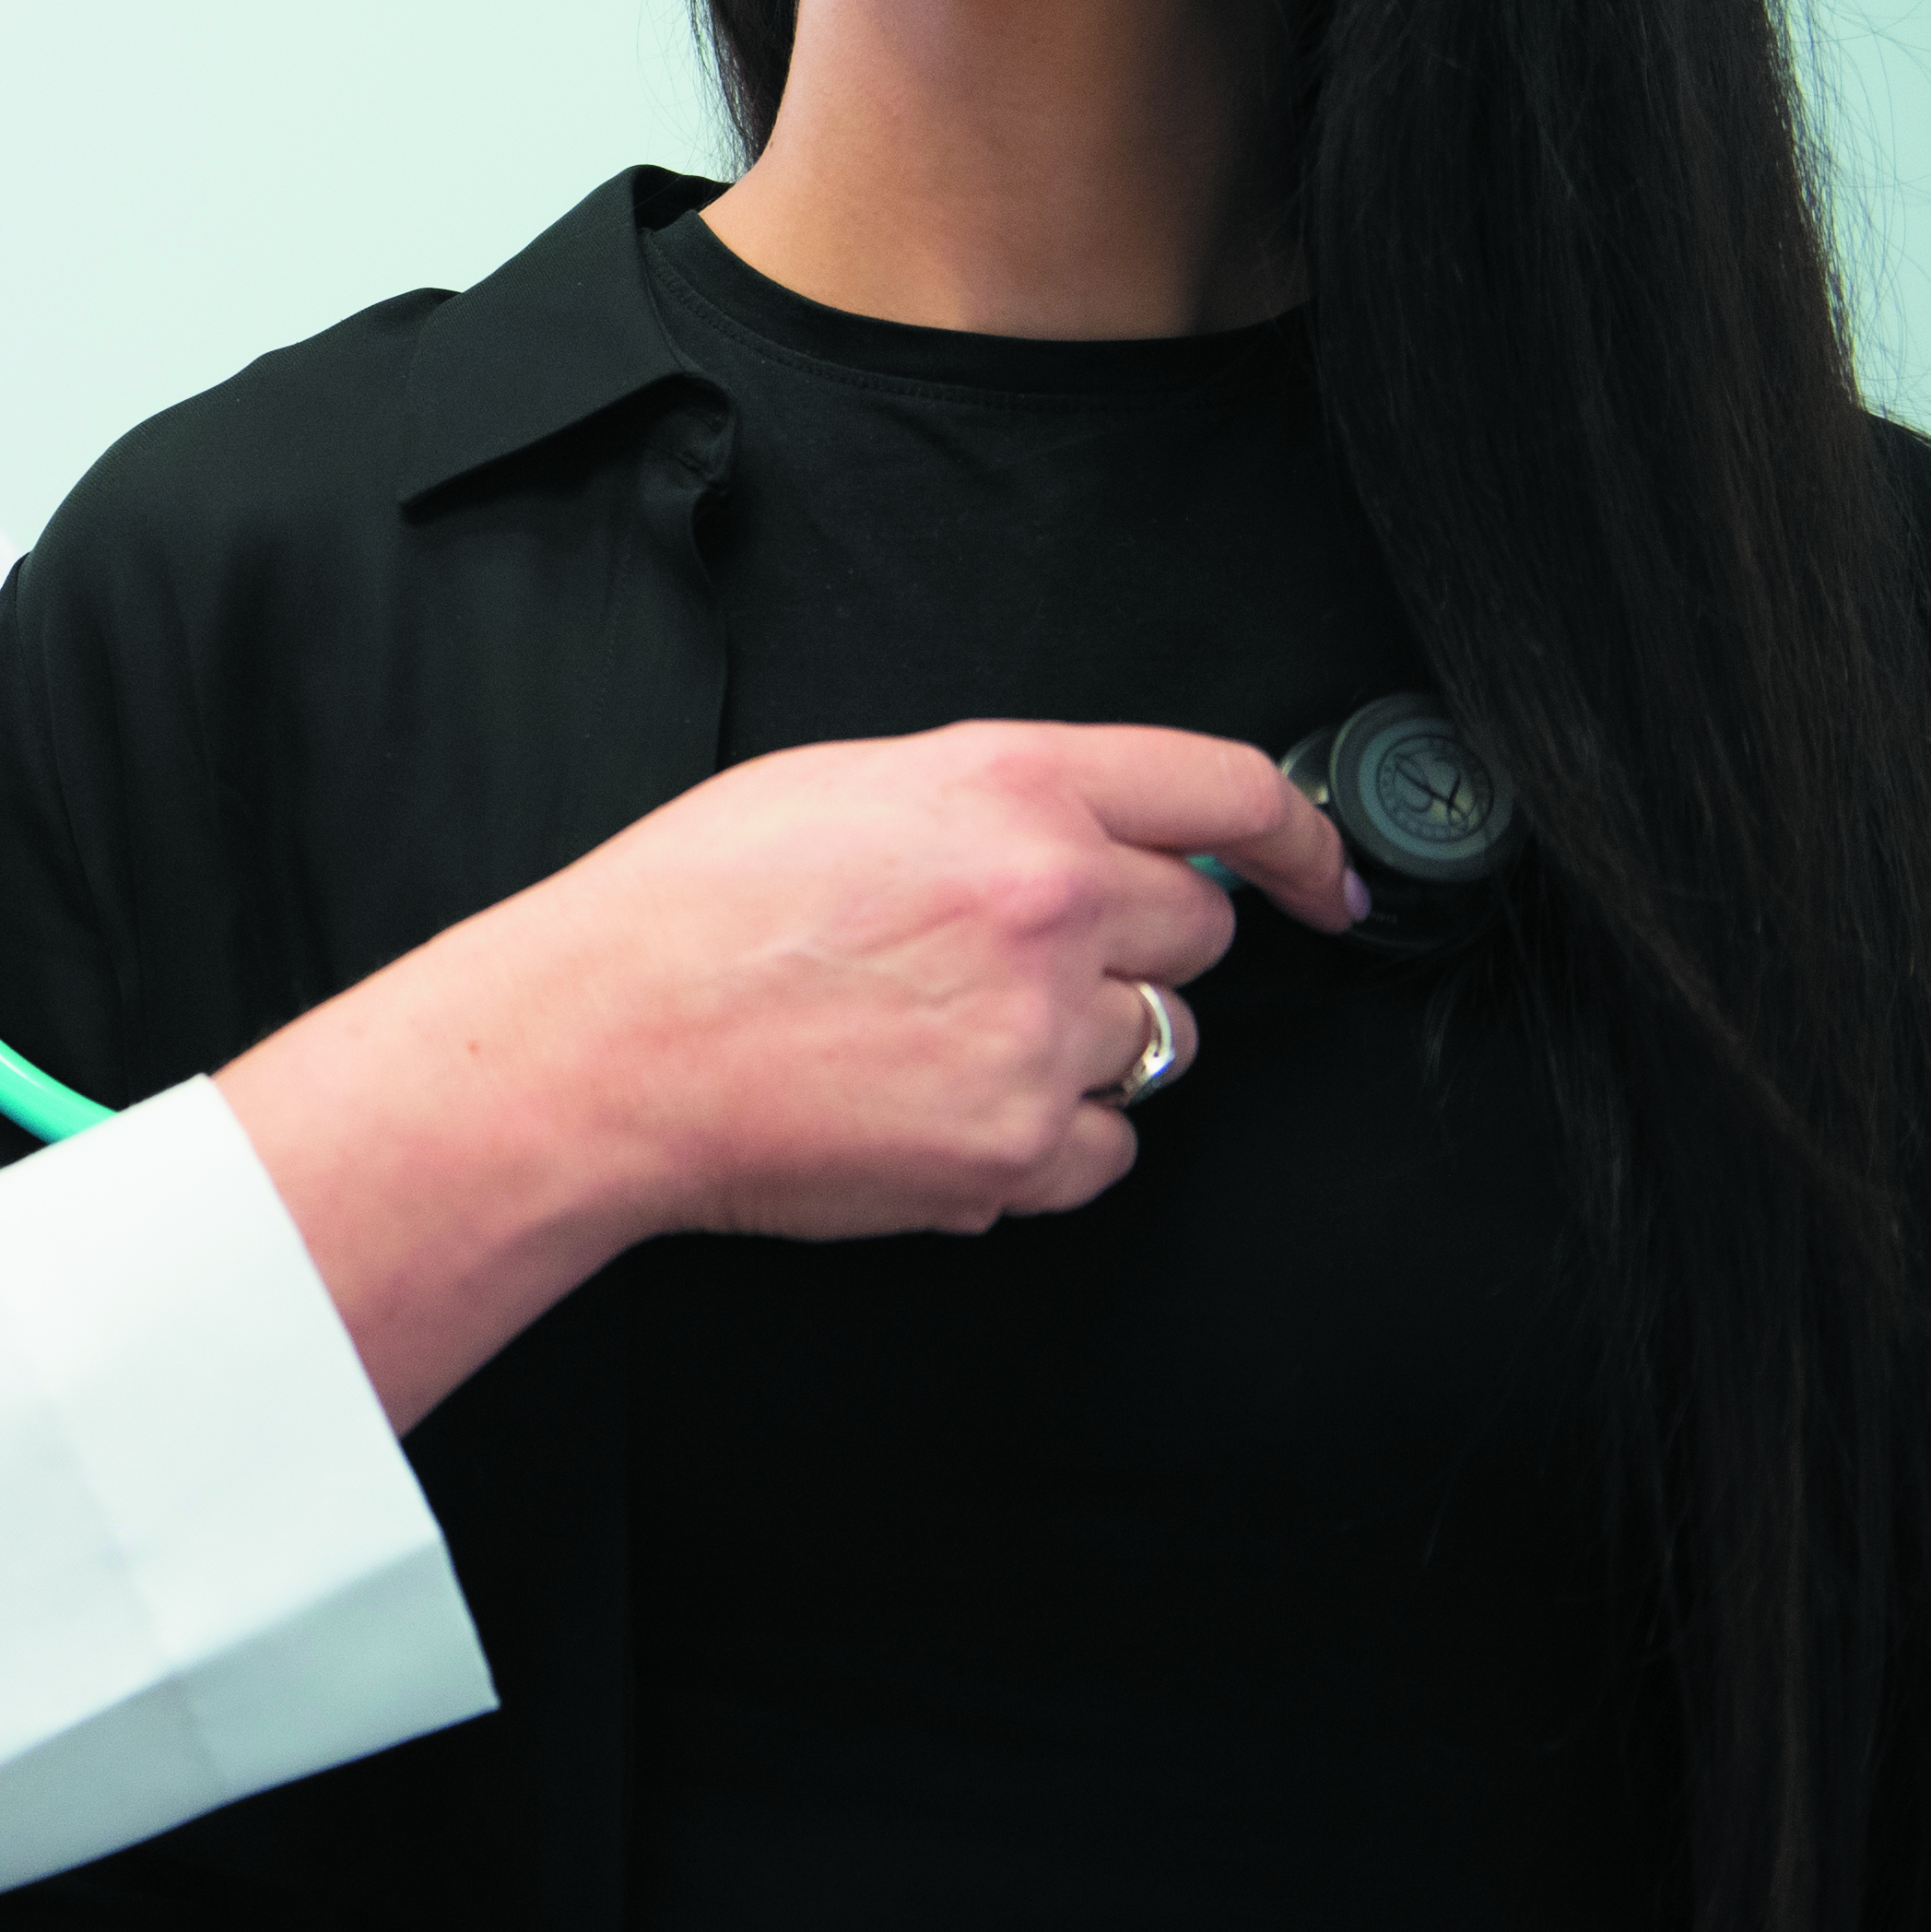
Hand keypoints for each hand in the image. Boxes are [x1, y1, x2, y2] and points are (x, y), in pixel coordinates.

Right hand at [216, 723, 1357, 1428]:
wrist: (605, 1044)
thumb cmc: (692, 909)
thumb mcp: (848, 782)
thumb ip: (995, 796)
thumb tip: (1107, 831)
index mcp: (1008, 786)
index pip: (1228, 793)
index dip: (1302, 840)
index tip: (1325, 877)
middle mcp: (1048, 902)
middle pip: (1198, 930)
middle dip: (1134, 943)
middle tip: (1014, 958)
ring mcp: (1041, 1033)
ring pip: (1155, 1043)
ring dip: (1081, 1042)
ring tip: (942, 1033)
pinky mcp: (1018, 1149)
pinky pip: (1104, 1146)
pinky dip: (1042, 1136)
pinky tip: (937, 1102)